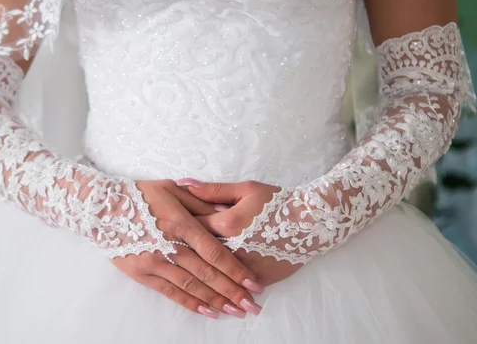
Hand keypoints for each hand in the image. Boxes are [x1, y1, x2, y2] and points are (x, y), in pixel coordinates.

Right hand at [111, 179, 264, 318]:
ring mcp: (154, 262)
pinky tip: (208, 311)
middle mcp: (169, 246)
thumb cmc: (140, 194)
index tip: (254, 283)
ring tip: (236, 311)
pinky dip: (191, 303)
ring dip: (216, 300)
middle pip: (206, 274)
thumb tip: (226, 210)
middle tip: (252, 306)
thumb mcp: (172, 188)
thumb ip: (201, 201)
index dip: (236, 270)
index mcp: (180, 223)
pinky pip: (171, 292)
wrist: (102, 208)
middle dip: (232, 291)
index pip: (214, 252)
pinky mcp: (142, 274)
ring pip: (191, 286)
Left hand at [177, 179, 301, 286]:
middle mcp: (232, 247)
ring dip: (198, 275)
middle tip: (165, 255)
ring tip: (181, 270)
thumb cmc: (277, 201)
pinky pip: (234, 285)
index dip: (176, 227)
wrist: (311, 222)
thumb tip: (182, 184)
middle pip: (198, 253)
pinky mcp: (258, 277)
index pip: (191, 227)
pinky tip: (214, 292)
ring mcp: (245, 265)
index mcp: (226, 223)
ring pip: (214, 273)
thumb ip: (212, 190)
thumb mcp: (246, 189)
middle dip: (181, 253)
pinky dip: (223, 287)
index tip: (165, 229)